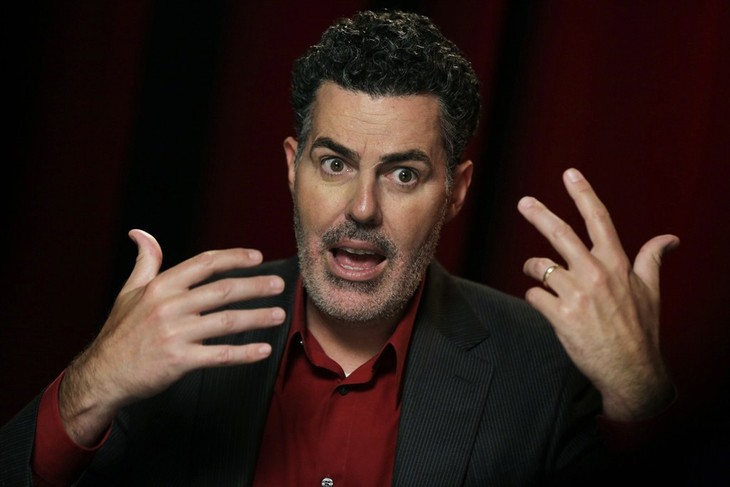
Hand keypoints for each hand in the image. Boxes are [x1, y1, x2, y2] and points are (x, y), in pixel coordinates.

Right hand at [59, 229, 285, 445]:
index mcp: (161, 287)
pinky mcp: (179, 361)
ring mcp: (175, 334)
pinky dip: (245, 353)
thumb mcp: (128, 292)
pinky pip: (220, 355)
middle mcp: (169, 306)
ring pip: (227, 321)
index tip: (257, 257)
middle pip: (222, 290)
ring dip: (258, 317)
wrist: (103, 375)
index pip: (204, 264)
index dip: (233, 258)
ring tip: (280, 315)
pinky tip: (264, 350)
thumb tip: (142, 234)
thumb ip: (144, 262)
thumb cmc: (119, 333)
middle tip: (279, 285)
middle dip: (255, 286)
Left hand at [518, 169, 678, 420]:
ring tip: (534, 271)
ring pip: (540, 267)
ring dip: (533, 268)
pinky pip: (534, 296)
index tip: (569, 174)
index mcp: (617, 264)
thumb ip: (652, 259)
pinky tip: (543, 303)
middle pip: (561, 235)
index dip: (583, 194)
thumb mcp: (650, 290)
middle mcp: (596, 274)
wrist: (631, 371)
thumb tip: (670, 238)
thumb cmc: (641, 329)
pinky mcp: (561, 316)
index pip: (599, 220)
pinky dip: (535, 297)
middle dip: (539, 214)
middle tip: (523, 202)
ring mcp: (578, 295)